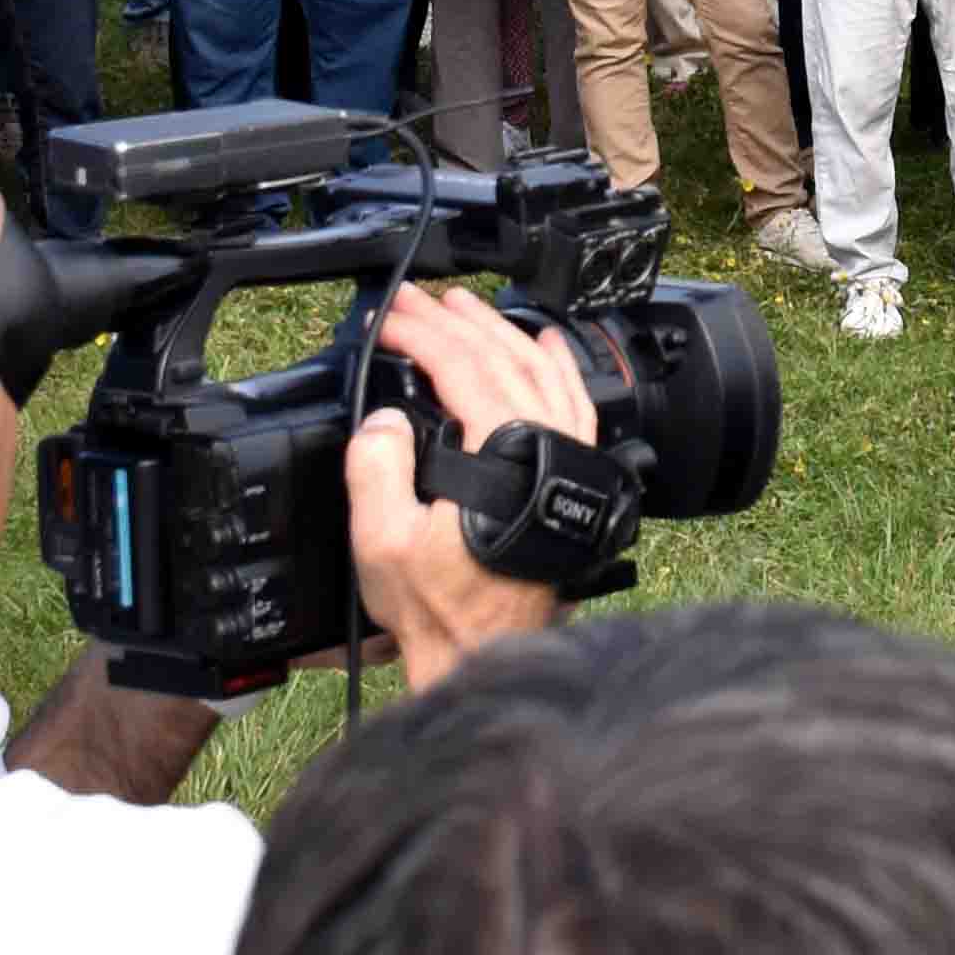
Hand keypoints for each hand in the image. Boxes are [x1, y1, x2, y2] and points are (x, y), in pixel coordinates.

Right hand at [343, 282, 583, 689]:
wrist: (485, 653)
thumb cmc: (440, 608)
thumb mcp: (382, 542)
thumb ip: (377, 470)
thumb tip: (383, 419)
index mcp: (506, 454)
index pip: (463, 367)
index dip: (421, 334)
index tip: (388, 318)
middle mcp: (549, 448)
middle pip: (505, 358)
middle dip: (456, 322)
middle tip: (417, 300)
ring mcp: (570, 461)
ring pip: (543, 372)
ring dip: (501, 333)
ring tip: (466, 308)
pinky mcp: (576, 479)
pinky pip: (576, 404)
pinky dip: (558, 366)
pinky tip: (545, 345)